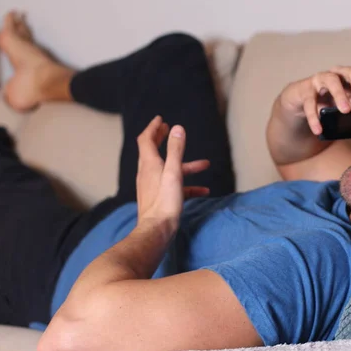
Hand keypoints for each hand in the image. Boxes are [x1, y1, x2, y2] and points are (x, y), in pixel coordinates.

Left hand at [135, 116, 209, 231]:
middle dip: (162, 140)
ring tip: (204, 164)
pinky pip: (174, 187)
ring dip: (184, 165)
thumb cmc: (165, 202)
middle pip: (152, 151)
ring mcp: (152, 186)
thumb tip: (177, 128)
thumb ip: (175, 150)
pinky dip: (187, 185)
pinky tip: (203, 191)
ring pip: (168, 170)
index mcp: (149, 164)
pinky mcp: (159, 198)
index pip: (146, 139)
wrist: (157, 231)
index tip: (160, 119)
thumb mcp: (174, 173)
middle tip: (169, 130)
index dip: (153, 128)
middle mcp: (148, 173)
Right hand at [278, 66, 350, 142]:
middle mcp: (337, 75)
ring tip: (345, 111)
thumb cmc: (329, 102)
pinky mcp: (305, 90)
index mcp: (350, 79)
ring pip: (331, 81)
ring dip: (339, 95)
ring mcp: (320, 80)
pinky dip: (314, 116)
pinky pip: (310, 102)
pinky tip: (319, 130)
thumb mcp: (350, 106)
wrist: (300, 103)